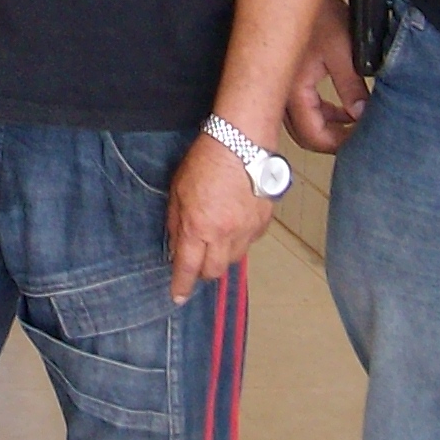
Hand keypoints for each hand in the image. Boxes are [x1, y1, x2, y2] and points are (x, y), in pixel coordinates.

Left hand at [168, 135, 275, 304]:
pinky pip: (249, 242)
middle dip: (203, 271)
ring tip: (216, 236)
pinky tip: (233, 222)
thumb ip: (177, 223)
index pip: (189, 268)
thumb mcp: (177, 191)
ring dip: (222, 255)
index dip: (182, 285)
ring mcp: (247, 230)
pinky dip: (239, 239)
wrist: (241, 143)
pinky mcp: (263, 222)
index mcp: (198, 227)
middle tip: (197, 259)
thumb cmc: (205, 161)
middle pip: (214, 271)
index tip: (178, 296)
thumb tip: (177, 246)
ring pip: (233, 259)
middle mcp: (224, 233)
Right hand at [285, 0, 367, 154]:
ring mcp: (281, 88)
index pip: (313, 135)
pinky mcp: (286, 81)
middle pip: (304, 136)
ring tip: (352, 123)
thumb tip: (362, 114)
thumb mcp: (345, 53)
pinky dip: (322, 114)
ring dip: (327, 127)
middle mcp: (281, 94)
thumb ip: (353, 87)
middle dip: (332, 140)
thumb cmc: (320, 16)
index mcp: (294, 91)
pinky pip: (302, 110)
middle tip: (356, 137)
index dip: (338, 143)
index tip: (359, 140)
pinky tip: (340, 108)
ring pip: (302, 124)